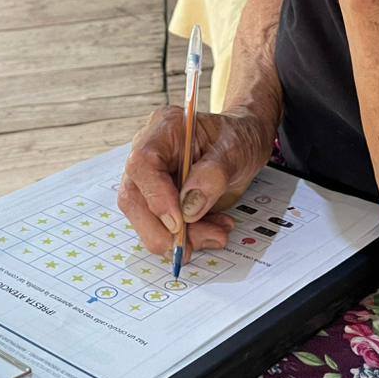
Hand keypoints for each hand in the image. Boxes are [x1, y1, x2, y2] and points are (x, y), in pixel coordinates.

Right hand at [118, 105, 272, 255]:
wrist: (244, 142)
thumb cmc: (239, 137)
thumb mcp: (236, 150)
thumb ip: (213, 175)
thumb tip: (187, 209)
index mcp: (164, 129)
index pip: (142, 163)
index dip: (155, 196)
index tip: (179, 222)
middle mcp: (150, 153)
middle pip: (134, 197)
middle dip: (160, 230)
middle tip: (189, 248)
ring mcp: (152, 178)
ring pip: (145, 218)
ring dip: (179, 238)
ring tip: (217, 235)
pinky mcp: (160, 200)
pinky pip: (162, 226)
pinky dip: (188, 237)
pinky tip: (214, 231)